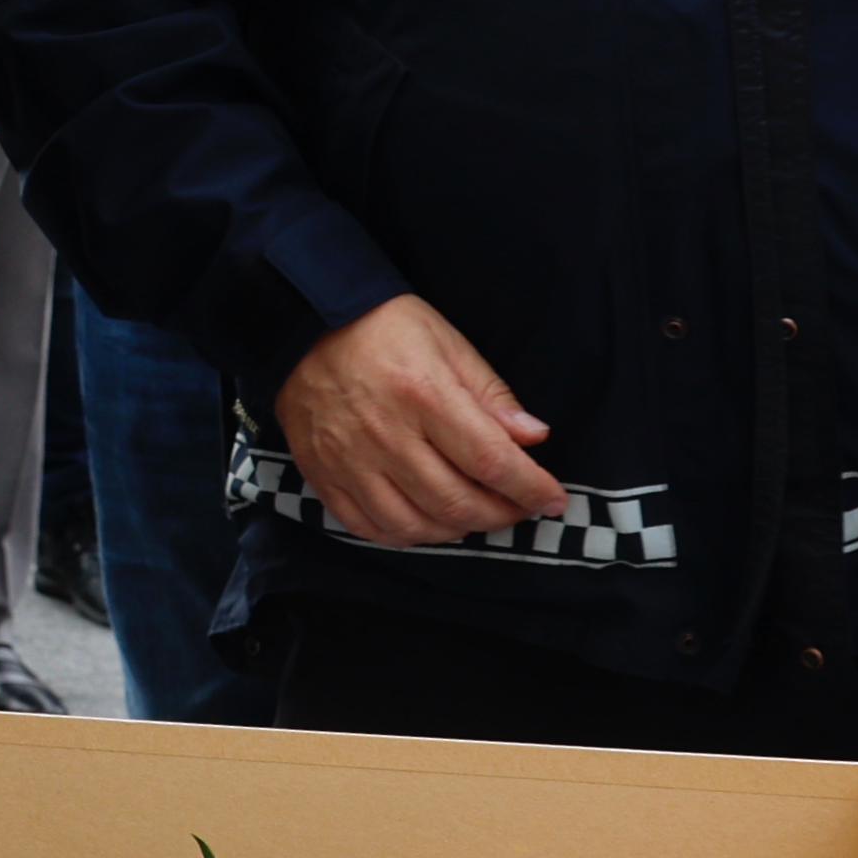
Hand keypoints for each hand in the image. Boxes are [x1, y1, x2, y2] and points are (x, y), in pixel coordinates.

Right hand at [274, 294, 561, 546]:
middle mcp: (385, 434)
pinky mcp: (321, 472)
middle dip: (500, 515)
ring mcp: (348, 459)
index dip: (530, 488)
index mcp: (423, 395)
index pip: (490, 461)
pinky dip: (403, 536)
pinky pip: (366, 526)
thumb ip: (492, 396)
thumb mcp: (450, 344)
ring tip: (474, 516)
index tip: (554, 499)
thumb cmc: (386, 328)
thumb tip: (533, 439)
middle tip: (517, 508)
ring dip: (456, 531)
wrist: (304, 321)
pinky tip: (424, 523)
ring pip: (413, 525)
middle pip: (456, 503)